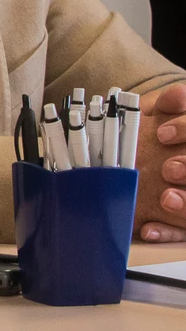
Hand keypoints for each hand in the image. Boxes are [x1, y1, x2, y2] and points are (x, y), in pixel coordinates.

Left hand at [136, 83, 185, 240]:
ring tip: (165, 199)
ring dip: (185, 205)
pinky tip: (148, 230)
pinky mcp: (184, 225)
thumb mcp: (165, 118)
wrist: (157, 171)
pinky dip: (169, 233)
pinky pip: (184, 234)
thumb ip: (171, 107)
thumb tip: (175, 95)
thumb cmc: (159, 134)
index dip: (185, 131)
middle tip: (168, 169)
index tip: (162, 135)